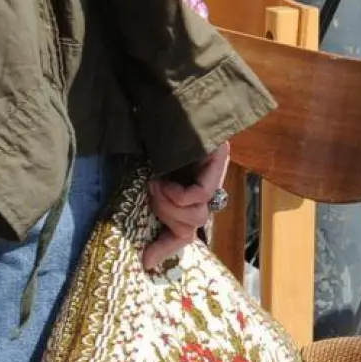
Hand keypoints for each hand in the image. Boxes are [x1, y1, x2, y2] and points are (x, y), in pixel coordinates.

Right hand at [143, 143, 230, 271]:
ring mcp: (215, 171)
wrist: (156, 100)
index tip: (146, 261)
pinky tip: (163, 182)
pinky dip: (177, 195)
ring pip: (195, 216)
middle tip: (150, 193)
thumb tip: (141, 252)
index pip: (187, 230)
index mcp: (186, 190)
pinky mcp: (219, 159)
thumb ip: (149, 205)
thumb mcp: (144, 179)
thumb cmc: (145, 136)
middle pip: (192, 227)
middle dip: (165, 217)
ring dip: (167, 205)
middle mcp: (206, 183)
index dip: (166, 247)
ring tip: (154, 183)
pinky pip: (199, 196)